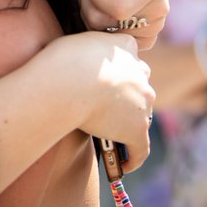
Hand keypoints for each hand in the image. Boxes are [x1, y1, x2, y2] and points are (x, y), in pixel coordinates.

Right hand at [41, 32, 154, 170]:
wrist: (70, 81)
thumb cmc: (64, 59)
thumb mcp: (79, 41)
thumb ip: (90, 49)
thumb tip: (83, 56)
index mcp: (125, 46)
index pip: (131, 55)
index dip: (121, 66)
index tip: (110, 74)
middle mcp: (140, 73)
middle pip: (140, 84)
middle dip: (129, 94)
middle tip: (108, 105)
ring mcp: (142, 102)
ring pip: (141, 114)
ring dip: (129, 122)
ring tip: (112, 135)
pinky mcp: (136, 129)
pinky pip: (141, 148)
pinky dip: (135, 157)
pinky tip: (125, 165)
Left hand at [78, 0, 168, 49]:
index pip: (119, 8)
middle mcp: (158, 11)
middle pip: (105, 23)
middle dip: (85, 2)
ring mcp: (153, 29)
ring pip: (104, 33)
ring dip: (88, 13)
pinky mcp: (145, 40)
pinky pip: (112, 41)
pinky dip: (99, 27)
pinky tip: (96, 9)